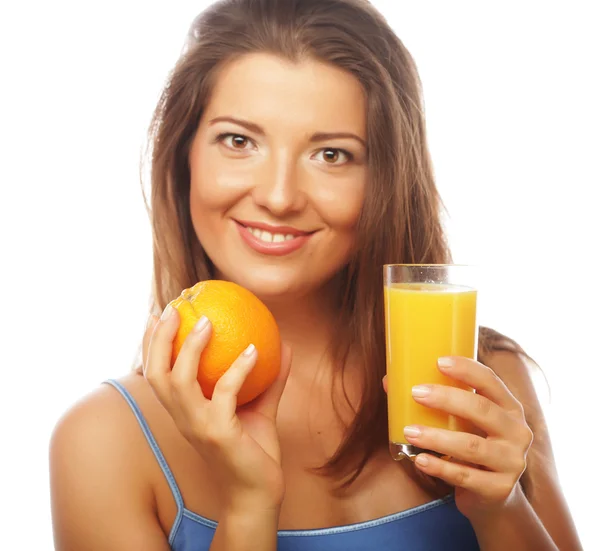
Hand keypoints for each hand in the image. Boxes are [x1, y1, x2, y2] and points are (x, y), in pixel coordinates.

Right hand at [142, 306, 291, 512]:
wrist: (258, 494)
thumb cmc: (254, 451)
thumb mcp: (259, 408)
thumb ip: (267, 378)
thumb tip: (284, 346)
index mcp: (185, 411)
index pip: (157, 373)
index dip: (152, 344)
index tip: (160, 313)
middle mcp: (183, 417)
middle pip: (156, 373)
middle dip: (158, 339)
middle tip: (174, 308)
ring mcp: (198, 426)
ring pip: (180, 381)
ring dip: (190, 348)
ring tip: (207, 322)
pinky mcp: (219, 434)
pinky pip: (225, 393)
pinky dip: (238, 369)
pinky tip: (255, 350)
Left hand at [383, 357, 532, 519]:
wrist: (492, 495)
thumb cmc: (472, 444)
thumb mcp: (464, 421)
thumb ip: (438, 401)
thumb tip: (388, 381)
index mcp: (509, 407)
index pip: (491, 381)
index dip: (467, 370)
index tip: (439, 361)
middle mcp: (517, 432)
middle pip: (482, 409)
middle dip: (447, 399)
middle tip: (416, 393)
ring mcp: (511, 462)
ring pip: (471, 446)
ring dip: (437, 437)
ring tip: (409, 431)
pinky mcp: (498, 489)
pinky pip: (465, 476)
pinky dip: (440, 468)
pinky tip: (419, 460)